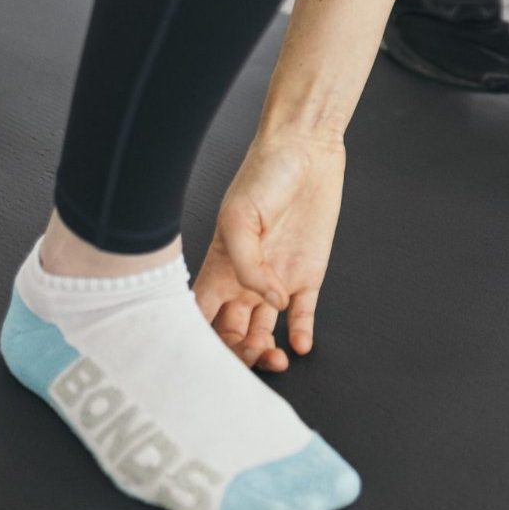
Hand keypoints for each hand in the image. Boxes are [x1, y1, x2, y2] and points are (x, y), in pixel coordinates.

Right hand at [193, 135, 344, 371]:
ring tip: (277, 358)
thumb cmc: (264, 173)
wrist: (306, 151)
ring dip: (267, 352)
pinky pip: (303, 315)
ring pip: (264, 330)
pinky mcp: (308, 276)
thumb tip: (269, 302)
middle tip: (252, 354)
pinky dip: (301, 334)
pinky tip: (301, 344)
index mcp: (219, 266)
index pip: (201, 315)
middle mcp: (245, 279)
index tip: (207, 358)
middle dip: (238, 352)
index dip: (200, 340)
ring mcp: (277, 280)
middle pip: (231, 331)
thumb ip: (246, 266)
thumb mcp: (240, 218)